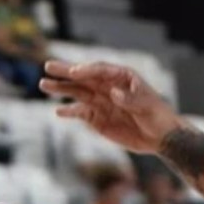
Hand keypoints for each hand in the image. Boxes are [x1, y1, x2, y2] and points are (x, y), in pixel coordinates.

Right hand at [40, 60, 179, 153]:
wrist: (159, 137)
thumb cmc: (157, 116)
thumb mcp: (147, 106)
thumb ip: (130, 100)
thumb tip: (113, 93)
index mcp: (121, 77)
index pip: (100, 70)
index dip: (87, 70)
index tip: (74, 72)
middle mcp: (107, 86)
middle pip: (83, 77)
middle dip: (66, 72)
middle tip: (48, 66)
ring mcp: (101, 102)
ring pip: (78, 92)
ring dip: (62, 89)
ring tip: (44, 85)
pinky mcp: (97, 118)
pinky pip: (80, 113)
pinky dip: (69, 112)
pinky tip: (58, 112)